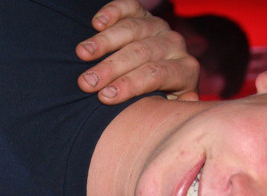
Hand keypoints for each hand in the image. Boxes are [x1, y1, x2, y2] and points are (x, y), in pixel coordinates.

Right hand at [76, 0, 199, 103]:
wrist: (155, 83)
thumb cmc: (155, 103)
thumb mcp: (166, 112)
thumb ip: (167, 113)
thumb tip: (170, 112)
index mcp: (185, 70)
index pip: (157, 74)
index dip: (130, 85)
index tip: (104, 98)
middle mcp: (174, 45)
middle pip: (141, 52)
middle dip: (111, 68)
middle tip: (86, 82)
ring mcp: (158, 27)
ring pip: (132, 29)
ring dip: (104, 42)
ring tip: (81, 54)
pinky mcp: (142, 14)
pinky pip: (129, 7)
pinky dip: (112, 12)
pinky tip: (96, 23)